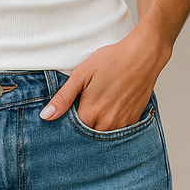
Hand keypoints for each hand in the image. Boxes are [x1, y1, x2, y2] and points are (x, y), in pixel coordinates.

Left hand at [40, 27, 170, 130]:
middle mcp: (107, 123)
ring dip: (97, 123)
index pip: (72, 129)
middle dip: (83, 123)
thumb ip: (64, 97)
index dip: (68, 120)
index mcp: (91, 113)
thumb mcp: (82, 74)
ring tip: (100, 101)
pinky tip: (112, 104)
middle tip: (86, 101)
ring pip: (103, 132)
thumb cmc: (112, 60)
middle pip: (88, 133)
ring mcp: (122, 123)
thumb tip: (46, 116)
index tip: (71, 107)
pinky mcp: (134, 119)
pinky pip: (118, 128)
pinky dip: (112, 121)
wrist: (143, 56)